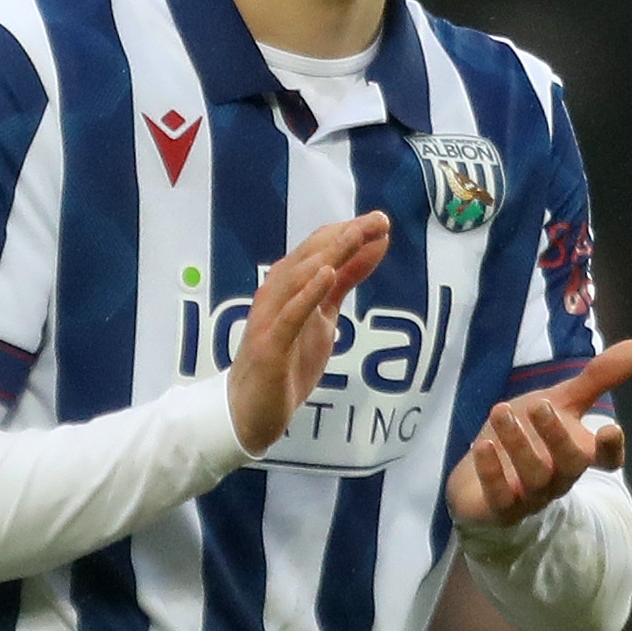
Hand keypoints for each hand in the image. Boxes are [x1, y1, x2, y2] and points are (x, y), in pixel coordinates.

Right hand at [229, 214, 393, 454]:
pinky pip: (289, 315)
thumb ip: (345, 281)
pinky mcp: (269, 346)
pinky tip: (327, 275)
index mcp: (290, 286)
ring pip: (298, 278)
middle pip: (310, 257)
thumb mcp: (324, 317)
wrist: (251, 409)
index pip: (318, 249)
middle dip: (344, 237)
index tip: (380, 221)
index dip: (348, 233)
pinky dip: (307, 293)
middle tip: (377, 220)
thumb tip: (373, 246)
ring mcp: (270, 319)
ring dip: (328, 256)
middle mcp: (276, 294)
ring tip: (356, 237)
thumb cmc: (287, 360)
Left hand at [448, 338, 631, 528]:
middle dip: (558, 436)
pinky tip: (484, 446)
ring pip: (534, 476)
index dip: (611, 448)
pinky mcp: (500, 509)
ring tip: (500, 410)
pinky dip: (493, 473)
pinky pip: (501, 497)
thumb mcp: (560, 403)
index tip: (611, 429)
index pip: (607, 459)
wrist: (480, 478)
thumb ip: (596, 379)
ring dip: (519, 444)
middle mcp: (560, 478)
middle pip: (571, 465)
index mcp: (579, 454)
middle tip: (540, 404)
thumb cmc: (527, 438)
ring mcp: (531, 497)